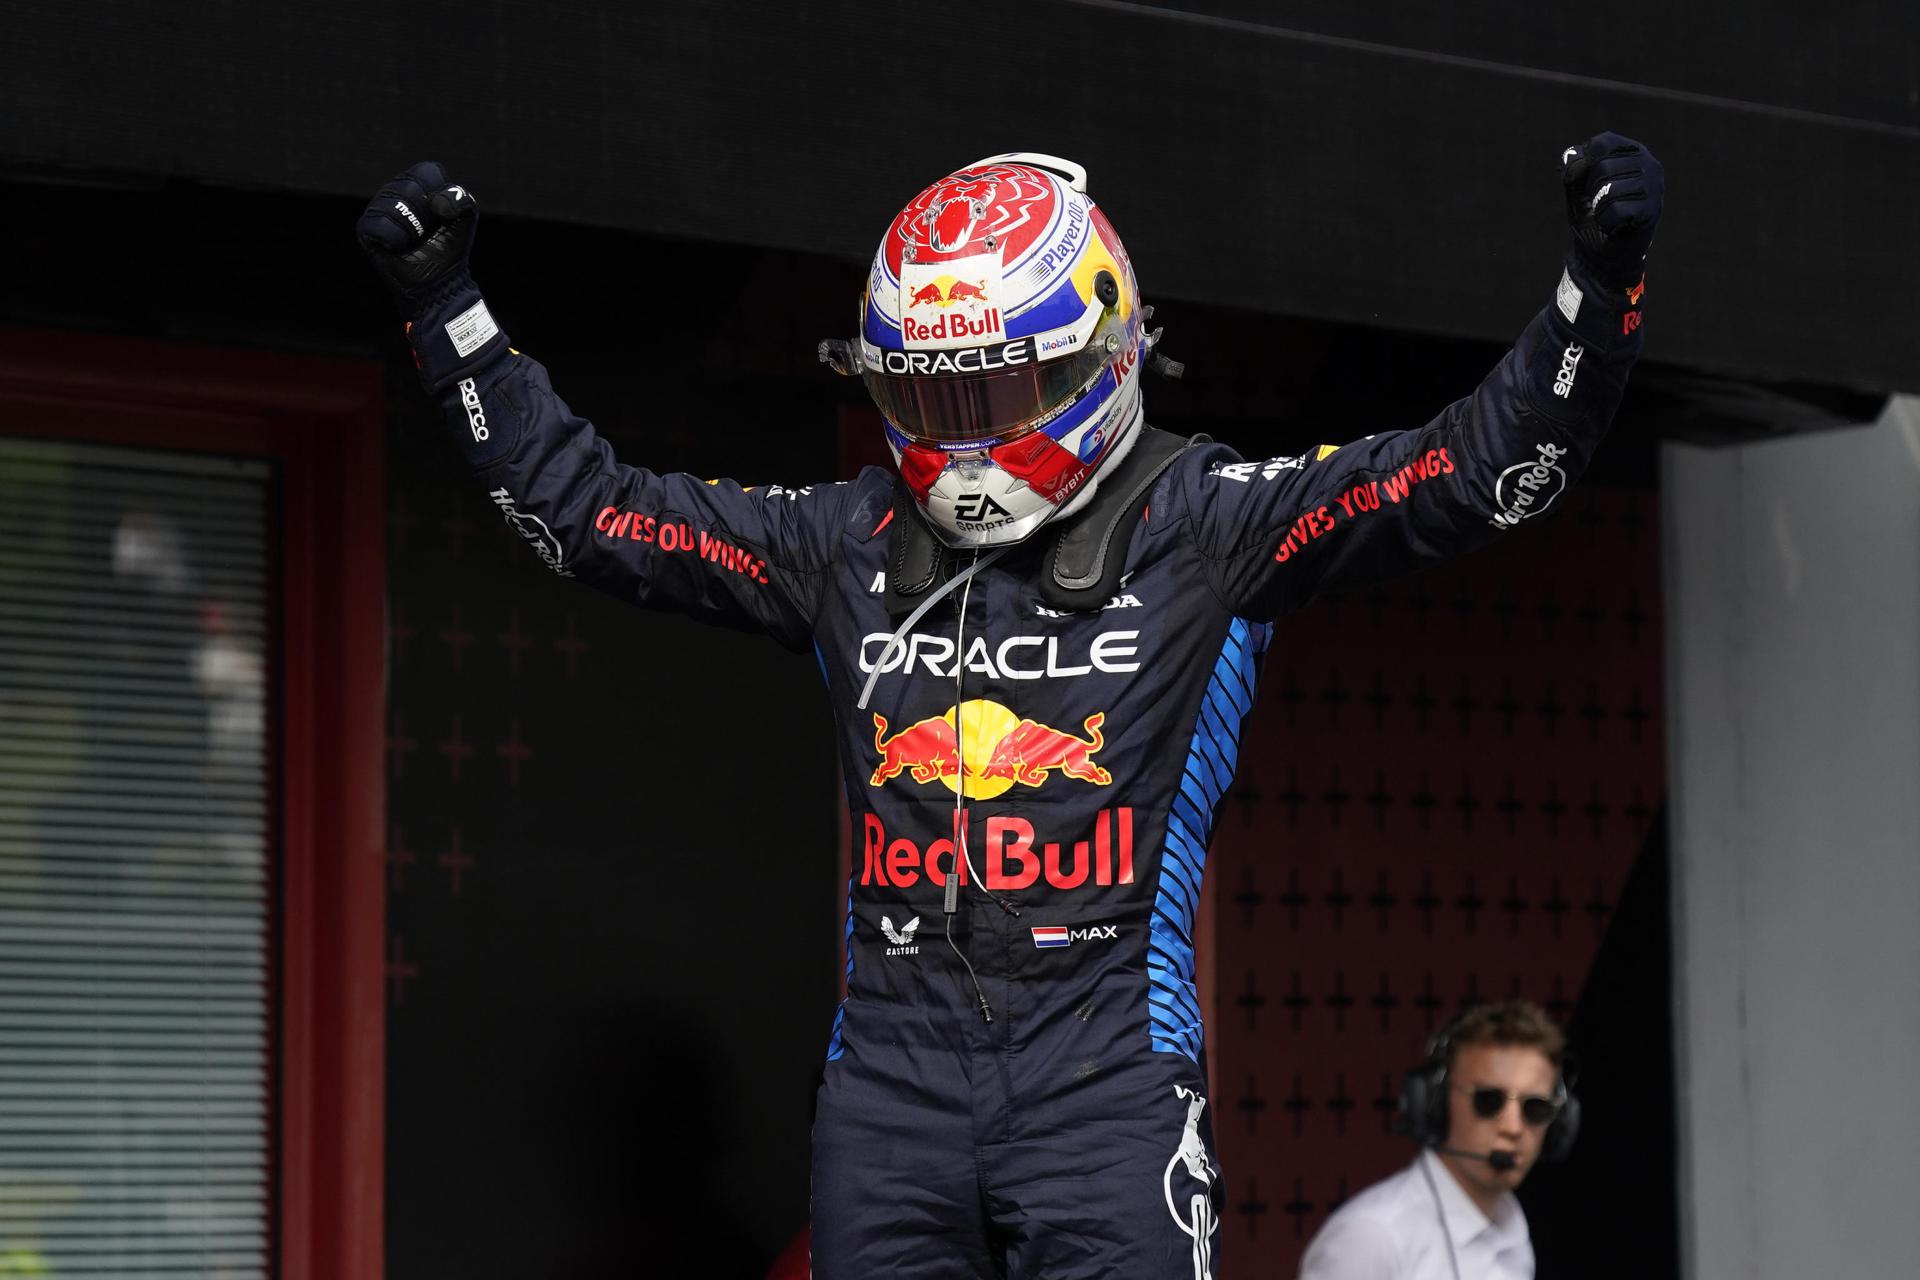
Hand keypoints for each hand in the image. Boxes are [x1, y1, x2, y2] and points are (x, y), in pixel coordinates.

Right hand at [356, 161, 477, 299]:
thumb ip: (462, 198)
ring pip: (392, 204)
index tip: (444, 215)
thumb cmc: (449, 245)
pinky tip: (399, 246)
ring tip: (414, 239)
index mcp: (418, 181)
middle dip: (426, 214)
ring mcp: (378, 207)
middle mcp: (395, 189)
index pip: (426, 171)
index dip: (440, 194)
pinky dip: (394, 239)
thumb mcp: (465, 218)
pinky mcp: (366, 228)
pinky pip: (378, 224)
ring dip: (412, 229)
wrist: (438, 278)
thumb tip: (438, 203)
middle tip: (428, 231)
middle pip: (409, 187)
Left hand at [1561, 133, 1662, 287]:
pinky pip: (1617, 210)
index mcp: (1631, 152)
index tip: (1587, 182)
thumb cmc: (1590, 214)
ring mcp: (1654, 187)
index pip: (1602, 142)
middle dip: (1591, 190)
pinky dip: (1606, 222)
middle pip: (1603, 166)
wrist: (1599, 252)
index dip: (1584, 164)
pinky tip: (1615, 227)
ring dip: (1598, 208)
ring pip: (1609, 189)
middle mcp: (1649, 164)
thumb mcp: (1576, 186)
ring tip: (1607, 215)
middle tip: (1599, 204)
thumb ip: (1573, 167)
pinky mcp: (1652, 210)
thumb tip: (1572, 157)